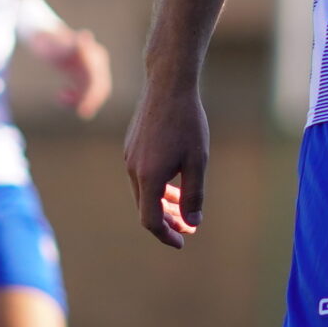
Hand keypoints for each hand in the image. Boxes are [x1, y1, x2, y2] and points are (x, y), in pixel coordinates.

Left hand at [30, 25, 112, 118]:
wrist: (43, 34)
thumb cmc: (49, 38)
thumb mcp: (58, 42)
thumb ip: (72, 42)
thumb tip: (86, 34)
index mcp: (95, 56)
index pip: (99, 82)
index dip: (92, 97)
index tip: (83, 112)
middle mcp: (97, 63)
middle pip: (101, 88)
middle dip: (91, 102)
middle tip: (82, 113)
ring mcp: (90, 69)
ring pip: (93, 92)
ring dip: (81, 100)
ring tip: (60, 97)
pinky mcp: (82, 75)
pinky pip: (84, 92)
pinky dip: (75, 98)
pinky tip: (60, 96)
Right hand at [122, 78, 208, 247]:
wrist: (168, 85)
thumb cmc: (187, 122)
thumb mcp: (197, 160)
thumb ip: (194, 194)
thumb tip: (193, 222)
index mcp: (148, 177)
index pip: (150, 220)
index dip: (166, 235)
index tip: (182, 241)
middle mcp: (133, 170)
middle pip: (146, 208)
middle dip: (167, 221)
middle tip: (187, 228)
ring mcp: (130, 157)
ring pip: (144, 191)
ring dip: (163, 204)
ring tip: (183, 208)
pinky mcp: (132, 146)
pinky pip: (142, 176)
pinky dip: (157, 186)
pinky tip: (174, 182)